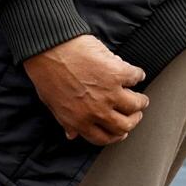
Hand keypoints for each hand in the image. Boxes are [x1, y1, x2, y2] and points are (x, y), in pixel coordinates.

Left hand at [24, 35, 148, 144]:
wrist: (47, 47)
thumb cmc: (45, 71)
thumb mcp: (51, 102)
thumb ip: (66, 120)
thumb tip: (72, 134)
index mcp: (79, 120)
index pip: (104, 138)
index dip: (116, 135)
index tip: (121, 131)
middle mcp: (96, 111)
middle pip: (125, 125)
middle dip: (132, 120)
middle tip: (135, 113)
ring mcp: (109, 93)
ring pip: (136, 105)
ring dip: (140, 101)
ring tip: (139, 96)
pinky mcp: (117, 74)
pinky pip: (136, 77)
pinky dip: (138, 75)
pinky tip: (135, 73)